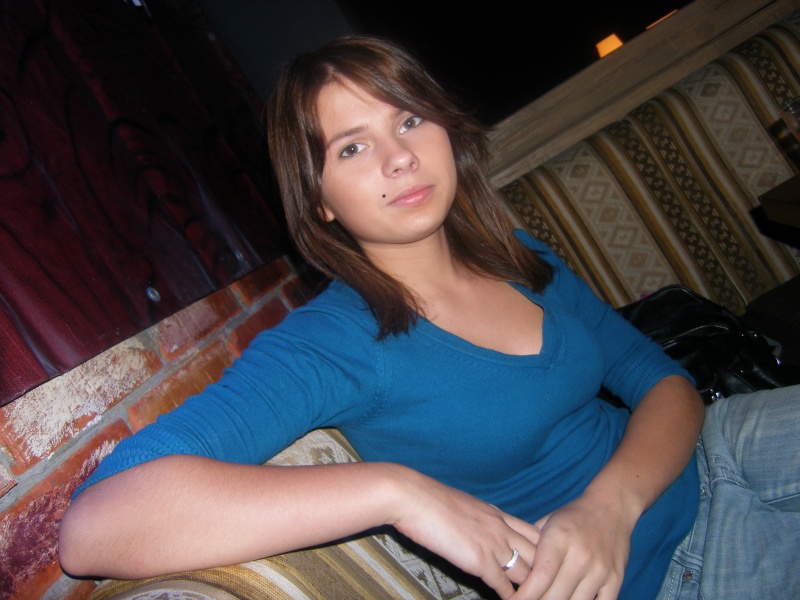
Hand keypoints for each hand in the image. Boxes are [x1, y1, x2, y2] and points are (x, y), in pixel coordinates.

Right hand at [388, 466, 539, 598]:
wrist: (413, 497)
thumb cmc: (429, 499)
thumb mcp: (463, 505)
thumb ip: (477, 519)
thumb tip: (475, 529)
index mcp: (497, 514)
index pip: (534, 533)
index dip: (544, 550)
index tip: (548, 564)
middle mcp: (502, 528)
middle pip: (539, 553)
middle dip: (547, 571)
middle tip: (551, 586)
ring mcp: (493, 544)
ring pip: (528, 573)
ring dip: (532, 589)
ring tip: (538, 599)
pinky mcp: (480, 560)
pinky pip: (504, 585)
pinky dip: (511, 598)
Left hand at [513, 492, 633, 599]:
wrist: (611, 506)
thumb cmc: (573, 517)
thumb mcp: (547, 524)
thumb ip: (532, 549)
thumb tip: (512, 574)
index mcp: (559, 539)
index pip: (540, 577)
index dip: (524, 596)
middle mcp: (581, 555)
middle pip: (555, 596)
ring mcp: (600, 569)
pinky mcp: (616, 578)